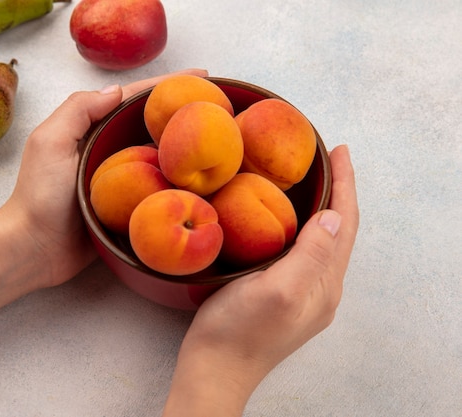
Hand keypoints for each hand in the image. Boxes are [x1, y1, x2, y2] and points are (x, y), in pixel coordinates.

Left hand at [0, 69, 208, 287]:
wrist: (35, 249)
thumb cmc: (39, 196)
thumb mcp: (50, 143)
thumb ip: (78, 111)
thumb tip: (117, 89)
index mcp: (92, 131)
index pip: (133, 99)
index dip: (166, 85)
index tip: (202, 75)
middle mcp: (109, 152)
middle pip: (151, 125)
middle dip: (182, 113)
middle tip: (219, 106)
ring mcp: (121, 181)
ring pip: (160, 156)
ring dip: (185, 148)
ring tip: (220, 138)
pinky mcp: (129, 208)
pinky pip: (159, 190)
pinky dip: (179, 183)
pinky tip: (203, 181)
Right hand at [163, 145, 359, 415]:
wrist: (214, 368)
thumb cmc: (238, 330)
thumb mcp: (277, 289)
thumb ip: (311, 254)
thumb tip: (335, 217)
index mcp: (323, 284)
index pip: (345, 225)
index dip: (346, 185)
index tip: (340, 150)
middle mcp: (320, 288)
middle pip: (340, 232)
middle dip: (340, 193)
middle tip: (329, 160)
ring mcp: (303, 295)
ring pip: (322, 242)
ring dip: (325, 208)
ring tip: (315, 182)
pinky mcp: (283, 297)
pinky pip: (304, 252)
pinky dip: (304, 226)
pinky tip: (289, 220)